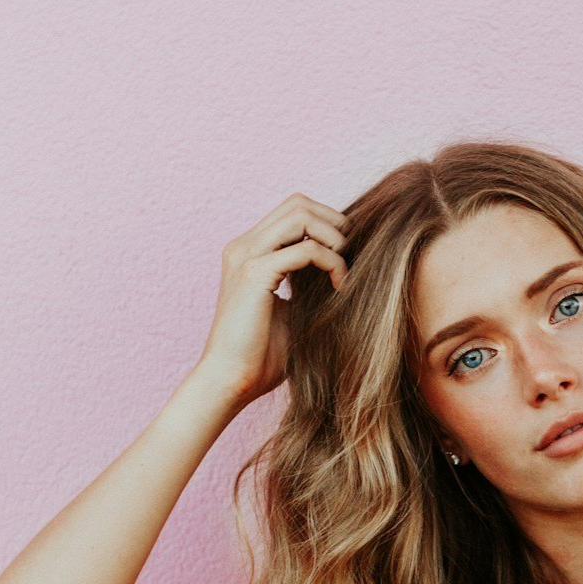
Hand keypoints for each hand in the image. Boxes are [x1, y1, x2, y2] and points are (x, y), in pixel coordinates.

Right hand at [194, 192, 349, 406]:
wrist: (231, 380)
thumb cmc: (261, 355)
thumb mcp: (292, 309)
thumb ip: (307, 284)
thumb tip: (343, 270)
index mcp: (249, 251)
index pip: (293, 211)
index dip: (326, 224)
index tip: (346, 256)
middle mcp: (244, 246)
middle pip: (298, 203)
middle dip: (334, 224)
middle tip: (351, 257)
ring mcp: (247, 256)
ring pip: (301, 216)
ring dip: (333, 238)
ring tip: (344, 270)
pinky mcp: (254, 273)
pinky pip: (306, 249)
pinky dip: (331, 262)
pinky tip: (339, 286)